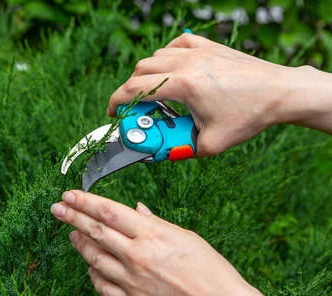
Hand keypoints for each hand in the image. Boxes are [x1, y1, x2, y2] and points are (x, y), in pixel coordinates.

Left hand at [51, 190, 331, 295]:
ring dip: (80, 244)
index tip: (69, 195)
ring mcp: (131, 281)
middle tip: (56, 209)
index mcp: (152, 235)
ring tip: (72, 234)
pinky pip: (102, 286)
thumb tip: (136, 209)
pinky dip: (93, 274)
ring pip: (93, 258)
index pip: (108, 211)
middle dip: (72, 217)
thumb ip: (155, 223)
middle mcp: (136, 256)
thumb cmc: (212, 272)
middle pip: (95, 231)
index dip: (84, 201)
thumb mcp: (186, 237)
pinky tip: (91, 267)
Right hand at [107, 33, 331, 155]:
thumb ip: (179, 150)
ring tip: (155, 95)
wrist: (280, 93)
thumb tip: (159, 153)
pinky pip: (175, 44)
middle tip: (135, 110)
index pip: (134, 89)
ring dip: (147, 76)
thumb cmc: (248, 117)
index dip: (116, 102)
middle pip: (140, 71)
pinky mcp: (208, 46)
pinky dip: (165, 56)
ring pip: (155, 57)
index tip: (113, 112)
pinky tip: (170, 70)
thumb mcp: (209, 144)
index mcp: (183, 85)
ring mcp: (198, 51)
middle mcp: (186, 63)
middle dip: (130, 91)